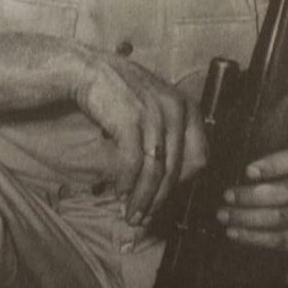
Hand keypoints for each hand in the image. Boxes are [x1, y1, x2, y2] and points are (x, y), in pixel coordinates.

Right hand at [75, 54, 206, 224]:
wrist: (88, 70)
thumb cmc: (120, 91)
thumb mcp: (155, 104)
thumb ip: (167, 133)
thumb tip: (170, 177)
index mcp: (187, 107)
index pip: (200, 157)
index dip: (184, 182)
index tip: (166, 196)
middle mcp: (176, 110)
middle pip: (176, 170)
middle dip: (160, 200)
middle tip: (145, 218)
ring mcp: (154, 115)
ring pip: (155, 172)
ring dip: (143, 199)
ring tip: (132, 215)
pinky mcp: (130, 121)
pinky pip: (133, 164)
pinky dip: (127, 184)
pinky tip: (119, 193)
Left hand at [216, 147, 287, 251]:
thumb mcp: (285, 149)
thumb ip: (266, 146)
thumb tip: (232, 152)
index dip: (274, 165)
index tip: (248, 171)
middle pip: (287, 192)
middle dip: (252, 196)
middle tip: (227, 196)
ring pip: (282, 218)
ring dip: (248, 218)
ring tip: (224, 215)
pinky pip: (282, 240)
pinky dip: (255, 237)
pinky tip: (234, 232)